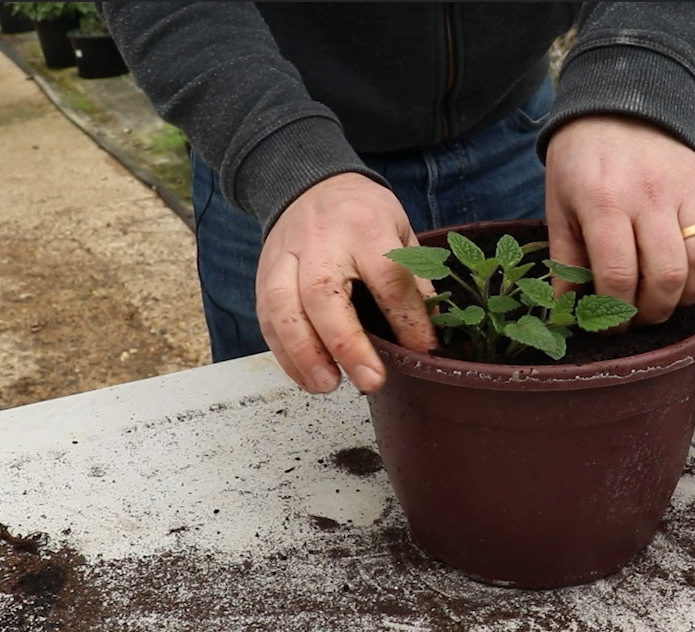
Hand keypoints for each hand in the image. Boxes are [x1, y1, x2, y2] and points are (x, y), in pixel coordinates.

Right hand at [256, 173, 437, 393]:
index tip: (420, 353)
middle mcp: (321, 241)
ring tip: (328, 385)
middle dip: (347, 344)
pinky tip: (305, 377)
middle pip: (324, 293)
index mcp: (366, 227)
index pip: (387, 278)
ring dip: (304, 353)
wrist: (310, 183)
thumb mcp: (401, 232)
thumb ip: (413, 280)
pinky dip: (284, 354)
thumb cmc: (363, 215)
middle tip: (370, 381)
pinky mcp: (263, 274)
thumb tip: (430, 336)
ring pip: (283, 306)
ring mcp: (286, 257)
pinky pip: (266, 317)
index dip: (407, 320)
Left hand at [544, 115, 694, 326]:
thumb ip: (566, 262)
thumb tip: (567, 313)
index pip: (619, 275)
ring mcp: (686, 189)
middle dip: (655, 311)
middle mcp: (650, 196)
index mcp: (604, 203)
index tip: (611, 325)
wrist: (617, 105)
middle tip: (641, 316)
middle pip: (667, 275)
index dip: (616, 312)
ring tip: (666, 298)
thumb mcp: (559, 208)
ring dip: (687, 294)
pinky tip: (692, 271)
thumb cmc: (581, 162)